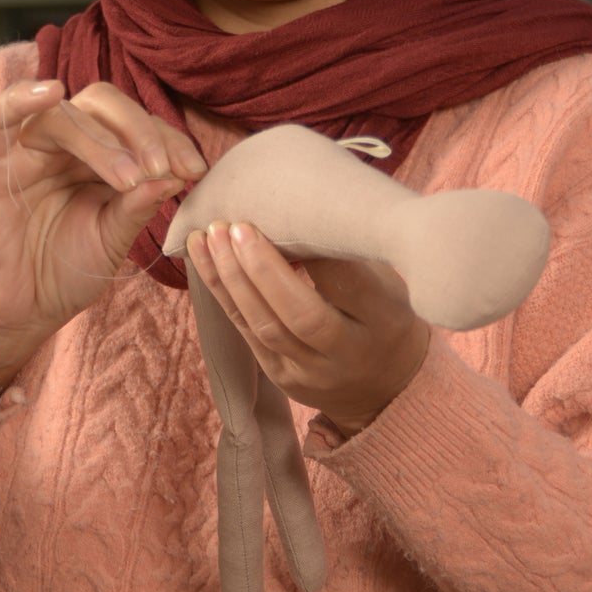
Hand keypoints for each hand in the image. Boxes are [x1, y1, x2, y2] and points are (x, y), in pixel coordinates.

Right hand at [0, 80, 205, 391]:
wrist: (18, 313)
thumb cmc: (63, 273)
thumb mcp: (113, 239)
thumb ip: (139, 206)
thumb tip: (175, 175)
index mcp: (97, 157)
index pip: (136, 125)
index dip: (169, 140)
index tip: (195, 171)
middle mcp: (63, 145)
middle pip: (104, 105)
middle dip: (142, 132)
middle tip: (162, 169)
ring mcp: (26, 150)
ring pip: (66, 115)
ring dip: (103, 140)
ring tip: (129, 178)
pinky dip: (22, 97)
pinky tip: (50, 92)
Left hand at [186, 221, 429, 438]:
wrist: (382, 386)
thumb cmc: (383, 315)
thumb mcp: (388, 283)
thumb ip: (352, 256)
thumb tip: (303, 205)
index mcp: (385, 321)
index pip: (351, 286)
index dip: (318, 252)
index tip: (293, 212)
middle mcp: (348, 353)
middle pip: (302, 315)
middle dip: (263, 269)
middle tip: (236, 226)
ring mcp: (311, 371)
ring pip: (266, 326)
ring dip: (232, 279)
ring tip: (209, 236)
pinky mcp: (281, 376)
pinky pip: (246, 333)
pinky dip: (222, 293)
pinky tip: (203, 258)